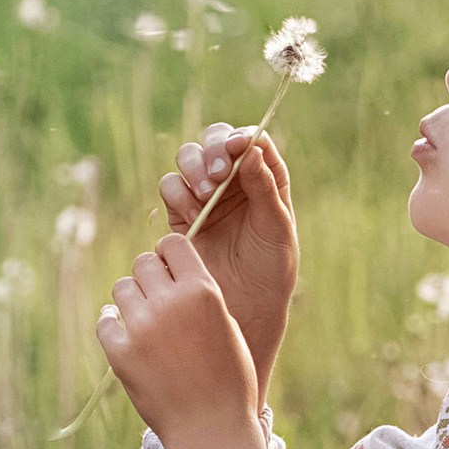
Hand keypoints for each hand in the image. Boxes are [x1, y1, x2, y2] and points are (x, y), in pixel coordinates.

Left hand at [97, 235, 262, 448]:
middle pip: (142, 262)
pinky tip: (128, 338)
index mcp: (203, 292)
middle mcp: (170, 302)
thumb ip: (198, 297)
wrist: (211, 427)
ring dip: (131, 300)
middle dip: (149, 277)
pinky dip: (114, 327)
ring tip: (145, 322)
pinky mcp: (119, 352)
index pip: (173, 244)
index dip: (170, 255)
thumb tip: (168, 274)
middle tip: (157, 300)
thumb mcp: (227, 327)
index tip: (171, 270)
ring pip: (121, 289)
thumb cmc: (229, 378)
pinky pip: (105, 321)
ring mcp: (142, 327)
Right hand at [160, 122, 298, 397]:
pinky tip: (192, 217)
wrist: (242, 310)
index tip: (238, 147)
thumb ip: (266, 191)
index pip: (254, 142)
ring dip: (193, 170)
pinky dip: (178, 194)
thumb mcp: (277, 231)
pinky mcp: (180, 214)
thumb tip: (252, 149)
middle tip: (216, 175)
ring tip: (204, 198)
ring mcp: (205, 196)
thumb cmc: (271, 272)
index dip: (242, 137)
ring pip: (189, 160)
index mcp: (266, 181)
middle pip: (215, 142)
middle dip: (212, 150)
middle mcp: (235, 183)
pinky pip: (171, 187)